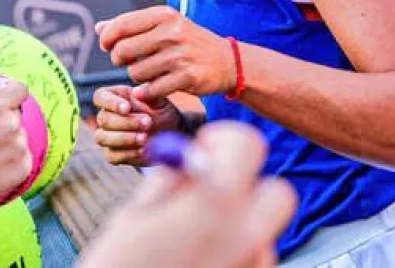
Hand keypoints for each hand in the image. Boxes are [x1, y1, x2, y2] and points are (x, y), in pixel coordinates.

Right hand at [0, 77, 31, 212]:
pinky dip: (11, 161)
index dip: (9, 94)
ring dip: (7, 141)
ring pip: (19, 136)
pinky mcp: (24, 167)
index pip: (20, 89)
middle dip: (4, 120)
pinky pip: (22, 157)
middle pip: (17, 114)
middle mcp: (13, 125)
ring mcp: (20, 147)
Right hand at [79, 122, 297, 267]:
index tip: (201, 150)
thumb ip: (170, 181)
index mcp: (215, 201)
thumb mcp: (135, 215)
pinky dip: (235, 257)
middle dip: (247, 185)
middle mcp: (245, 234)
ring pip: (262, 232)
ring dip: (237, 226)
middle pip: (276, 192)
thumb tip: (190, 159)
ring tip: (192, 241)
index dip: (223, 140)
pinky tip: (200, 264)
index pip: (246, 144)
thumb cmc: (118, 266)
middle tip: (210, 192)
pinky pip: (255, 262)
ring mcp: (254, 265)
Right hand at [93, 85, 181, 165]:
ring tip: (144, 138)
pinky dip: (127, 154)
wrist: (168, 132)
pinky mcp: (112, 154)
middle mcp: (105, 116)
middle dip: (126, 122)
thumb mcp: (158, 100)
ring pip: (102, 138)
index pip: (101, 97)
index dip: (111, 103)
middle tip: (147, 122)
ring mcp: (106, 136)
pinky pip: (112, 156)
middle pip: (104, 119)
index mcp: (113, 97)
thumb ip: (148, 94)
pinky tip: (142, 150)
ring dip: (124, 139)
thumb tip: (137, 92)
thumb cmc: (159, 110)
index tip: (127, 108)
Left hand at [96, 6, 236, 101]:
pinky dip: (148, 92)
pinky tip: (153, 87)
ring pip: (135, 73)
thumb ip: (131, 26)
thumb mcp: (165, 26)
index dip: (107, 38)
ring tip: (148, 73)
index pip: (121, 25)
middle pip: (123, 51)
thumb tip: (99, 28)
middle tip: (128, 62)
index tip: (107, 46)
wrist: (228, 61)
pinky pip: (151, 89)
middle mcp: (172, 32)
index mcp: (164, 15)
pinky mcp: (187, 77)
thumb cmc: (189, 42)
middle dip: (120, 60)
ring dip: (137, 77)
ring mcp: (180, 55)